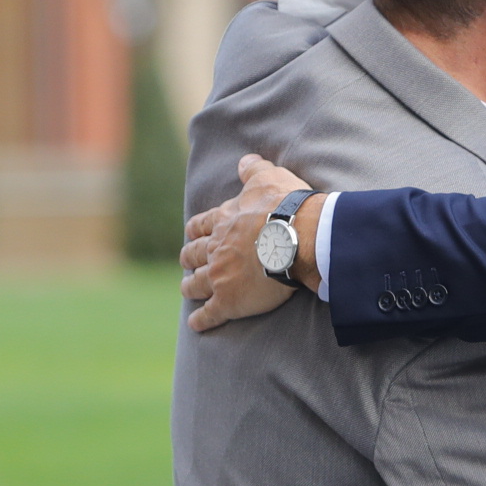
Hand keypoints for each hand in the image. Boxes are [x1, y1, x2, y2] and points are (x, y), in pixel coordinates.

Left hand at [179, 156, 313, 331]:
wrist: (297, 237)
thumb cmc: (285, 207)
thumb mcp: (268, 178)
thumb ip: (254, 170)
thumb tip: (245, 160)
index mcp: (224, 221)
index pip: (201, 226)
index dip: (196, 231)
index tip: (193, 234)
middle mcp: (216, 248)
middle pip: (193, 255)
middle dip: (189, 258)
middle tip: (188, 262)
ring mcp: (219, 276)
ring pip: (196, 283)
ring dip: (190, 287)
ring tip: (187, 290)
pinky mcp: (229, 301)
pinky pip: (210, 313)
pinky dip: (202, 320)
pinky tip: (196, 325)